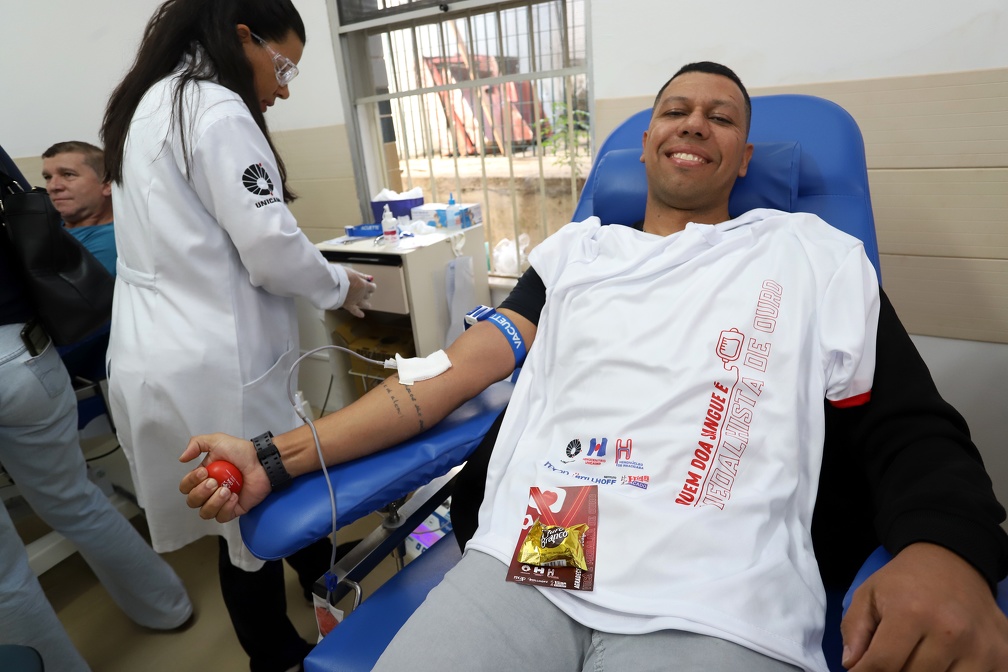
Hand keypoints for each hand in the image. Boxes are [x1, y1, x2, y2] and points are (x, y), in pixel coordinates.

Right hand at [178, 433, 270, 522]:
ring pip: (205, 513)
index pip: (186, 487)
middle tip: (216, 482)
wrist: (262, 462)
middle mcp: (210, 491)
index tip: (205, 472)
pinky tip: (235, 496)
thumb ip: (196, 444)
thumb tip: (181, 459)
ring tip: (227, 490)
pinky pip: (222, 517)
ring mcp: (221, 501)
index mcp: (203, 476)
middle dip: (201, 492)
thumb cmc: (242, 452)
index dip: (191, 482)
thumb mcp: (217, 441)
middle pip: (192, 502)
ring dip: (213, 502)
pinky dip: (226, 508)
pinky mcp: (234, 509)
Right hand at [342, 268, 375, 317]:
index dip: (371, 286)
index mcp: (364, 286)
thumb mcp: (354, 272)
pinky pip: (355, 311)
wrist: (333, 283)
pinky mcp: (349, 305)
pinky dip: (359, 313)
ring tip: (368, 305)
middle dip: (367, 293)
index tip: (368, 284)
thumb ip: (362, 276)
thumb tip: (370, 278)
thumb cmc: (343, 275)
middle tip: (363, 291)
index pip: (373, 288)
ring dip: (366, 304)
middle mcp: (362, 294)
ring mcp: (356, 301)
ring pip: (365, 304)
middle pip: (368, 295)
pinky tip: (362, 315)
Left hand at [842, 542, 1007, 670]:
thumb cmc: (905, 582)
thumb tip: (852, 665)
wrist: (953, 562)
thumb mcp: (868, 594)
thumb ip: (855, 630)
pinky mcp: (1002, 657)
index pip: (882, 664)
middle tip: (891, 659)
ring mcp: (980, 647)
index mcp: (911, 612)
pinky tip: (944, 663)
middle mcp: (950, 631)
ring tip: (917, 658)